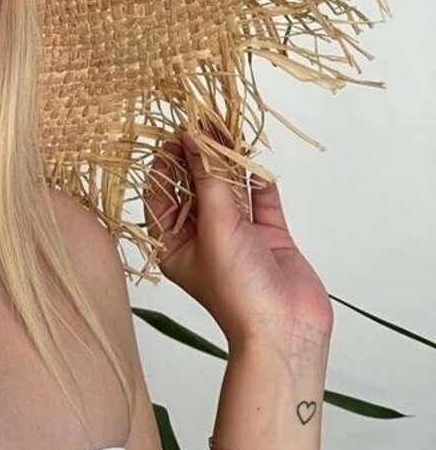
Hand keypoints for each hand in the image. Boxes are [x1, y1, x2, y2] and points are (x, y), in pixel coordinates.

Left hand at [142, 124, 333, 348]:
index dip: (166, 163)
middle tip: (204, 120)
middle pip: (197, 187)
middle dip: (200, 155)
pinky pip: (262, 200)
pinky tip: (255, 160)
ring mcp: (238, 235)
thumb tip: (194, 137)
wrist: (287, 329)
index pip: (162, 194)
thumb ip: (208, 179)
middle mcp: (203, 237)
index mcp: (174, 243)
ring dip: (230, 162)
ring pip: (230, 189)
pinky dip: (259, 181)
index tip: (175, 133)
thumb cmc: (238, 292)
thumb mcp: (214, 227)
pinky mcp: (269, 236)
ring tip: (228, 128)